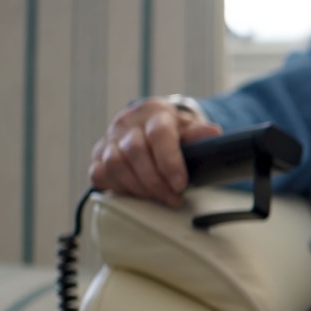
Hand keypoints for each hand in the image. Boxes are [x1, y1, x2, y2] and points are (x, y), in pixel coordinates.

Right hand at [89, 97, 222, 206]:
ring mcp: (110, 137)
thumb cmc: (172, 129)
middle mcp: (128, 122)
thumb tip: (212, 133)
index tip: (180, 184)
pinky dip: (118, 187)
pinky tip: (137, 193)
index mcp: (155, 112)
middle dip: (156, 182)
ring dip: (139, 187)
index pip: (159, 135)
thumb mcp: (190, 127)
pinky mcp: (98, 154)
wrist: (148, 124)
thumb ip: (199, 133)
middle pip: (136, 153)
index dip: (170, 162)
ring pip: (116, 165)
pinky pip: (100, 174)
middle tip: (173, 198)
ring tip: (159, 197)